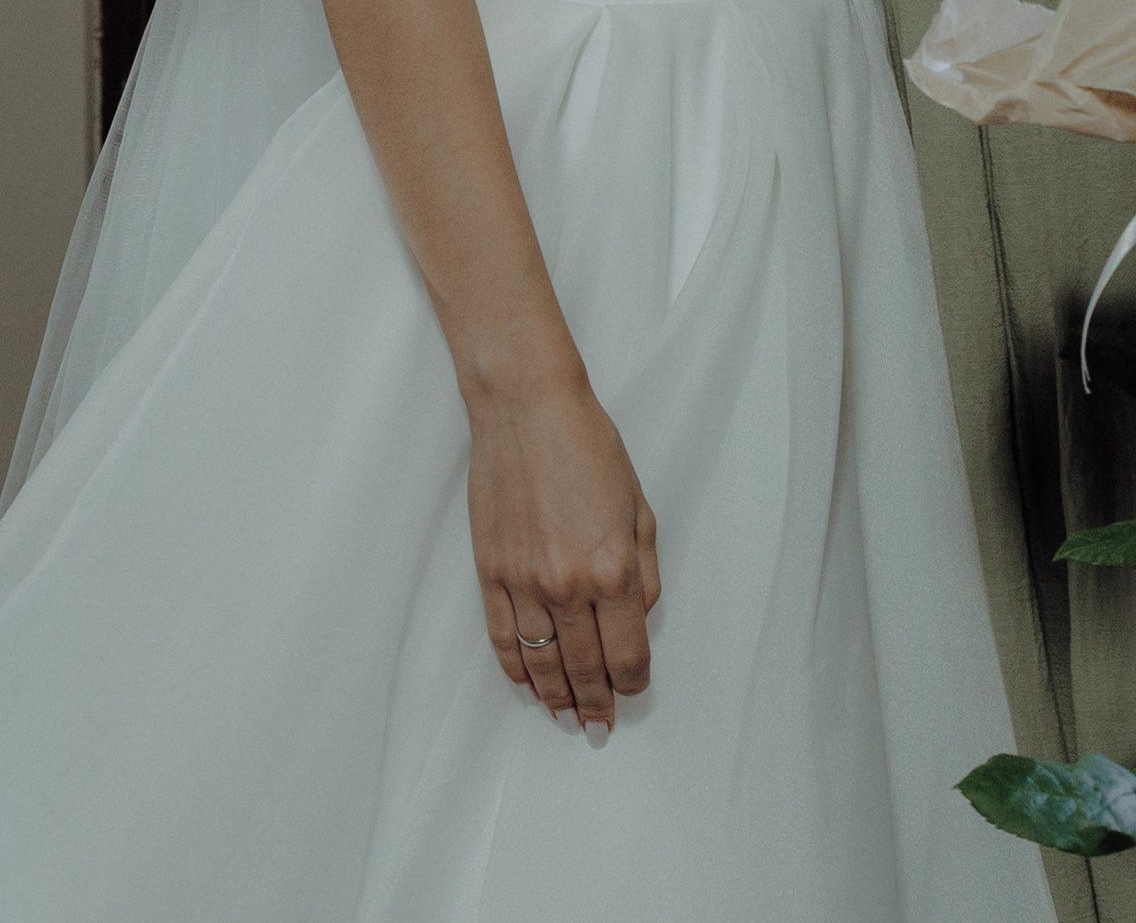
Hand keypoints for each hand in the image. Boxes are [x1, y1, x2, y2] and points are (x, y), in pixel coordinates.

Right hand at [468, 369, 660, 733]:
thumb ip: (644, 569)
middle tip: (601, 726)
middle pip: (586, 668)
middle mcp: (568, 586)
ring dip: (557, 698)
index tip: (634, 690)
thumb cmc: (589, 446)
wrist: (527, 410)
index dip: (633, 681)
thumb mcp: (638, 505)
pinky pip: (503, 640)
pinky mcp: (490, 574)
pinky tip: (528, 685)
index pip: (627, 652)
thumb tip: (639, 616)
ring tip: (567, 718)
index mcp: (613, 569)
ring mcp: (524, 583)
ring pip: (542, 663)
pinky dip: (517, 670)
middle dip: (597, 703)